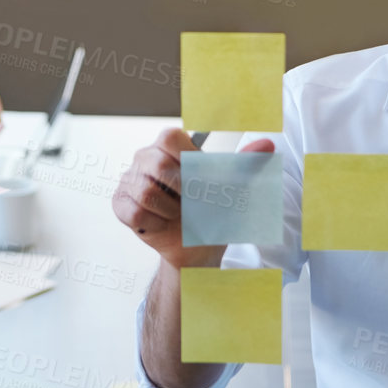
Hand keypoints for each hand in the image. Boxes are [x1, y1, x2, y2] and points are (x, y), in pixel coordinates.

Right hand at [112, 128, 274, 268]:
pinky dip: (155, 224)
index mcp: (171, 146)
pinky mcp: (120, 204)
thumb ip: (246, 164)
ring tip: (176, 214)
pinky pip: (134, 211)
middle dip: (181, 191)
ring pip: (146, 191)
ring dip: (170, 211)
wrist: (196, 249)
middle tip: (190, 202)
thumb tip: (268, 144)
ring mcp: (129, 180)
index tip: (198, 179)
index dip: (185, 160)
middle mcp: (146, 158)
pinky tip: (161, 224)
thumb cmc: (212, 214)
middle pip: (157, 164)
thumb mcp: (232, 188)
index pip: (170, 137)